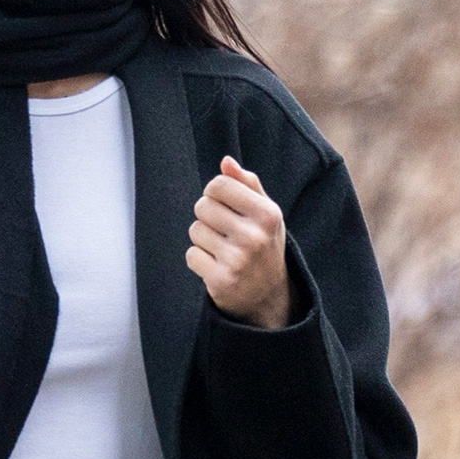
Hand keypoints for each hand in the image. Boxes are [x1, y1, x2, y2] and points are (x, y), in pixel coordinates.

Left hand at [186, 155, 294, 329]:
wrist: (269, 297)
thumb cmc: (263, 245)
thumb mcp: (265, 214)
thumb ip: (247, 184)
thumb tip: (225, 162)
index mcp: (267, 214)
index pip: (219, 184)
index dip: (214, 192)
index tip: (223, 204)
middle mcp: (254, 236)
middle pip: (202, 206)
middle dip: (207, 216)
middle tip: (224, 231)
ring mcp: (237, 260)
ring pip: (195, 231)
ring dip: (203, 239)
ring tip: (223, 249)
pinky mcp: (221, 280)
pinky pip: (191, 255)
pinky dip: (199, 260)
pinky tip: (217, 266)